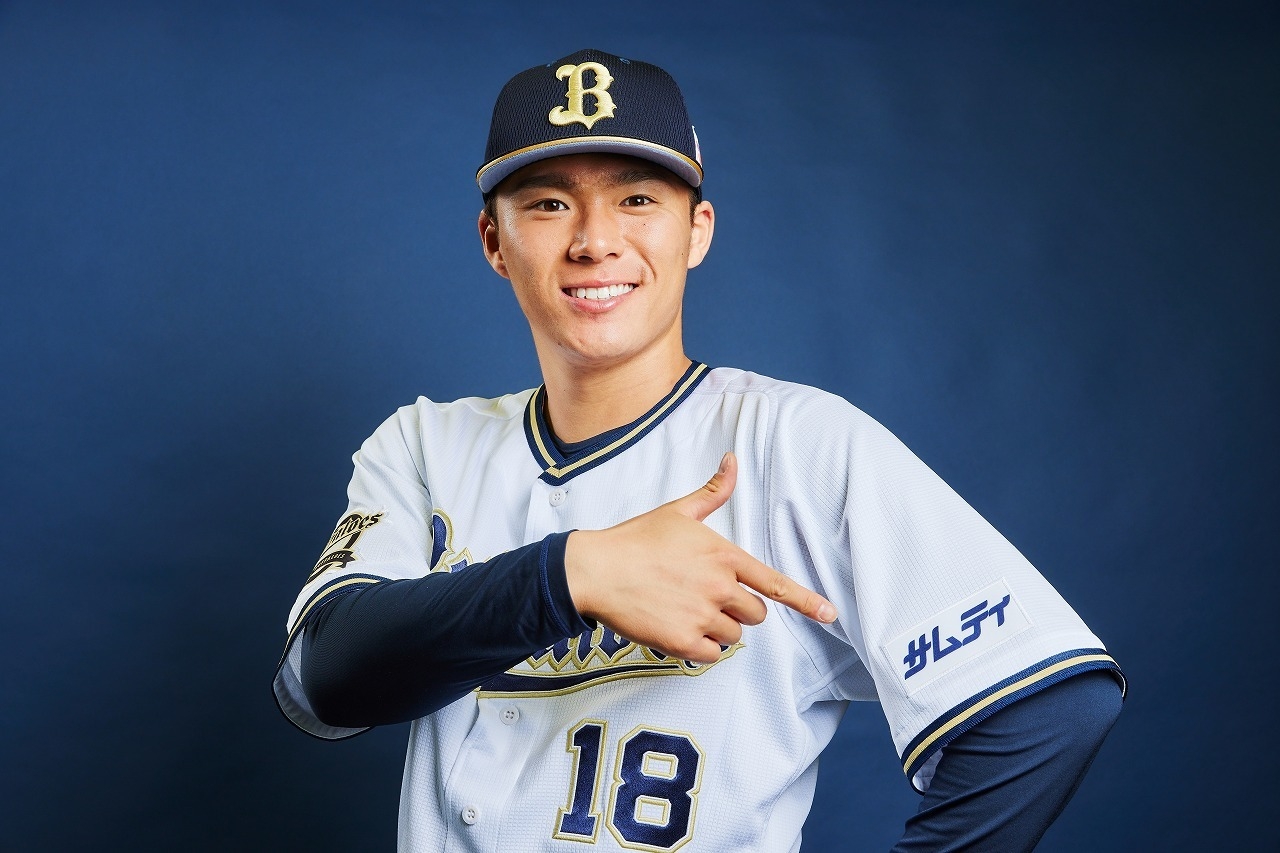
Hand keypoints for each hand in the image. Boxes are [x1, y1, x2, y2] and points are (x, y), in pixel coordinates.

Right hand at [564, 452, 836, 662]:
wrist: (596, 570)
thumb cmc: (636, 539)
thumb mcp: (678, 511)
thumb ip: (714, 491)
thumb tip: (733, 459)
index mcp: (724, 556)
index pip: (774, 583)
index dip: (806, 600)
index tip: (829, 613)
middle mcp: (719, 587)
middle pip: (755, 615)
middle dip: (738, 610)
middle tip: (706, 598)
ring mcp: (702, 616)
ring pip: (733, 637)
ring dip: (717, 629)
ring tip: (684, 609)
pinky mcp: (682, 641)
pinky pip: (710, 655)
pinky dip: (698, 648)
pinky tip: (677, 628)